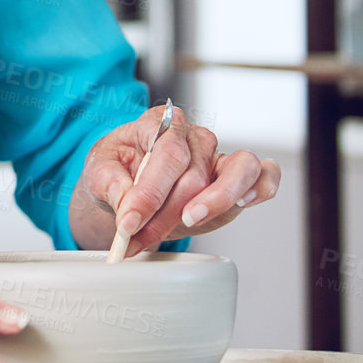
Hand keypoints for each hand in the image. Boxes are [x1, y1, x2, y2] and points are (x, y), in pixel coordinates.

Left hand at [72, 104, 281, 256]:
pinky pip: (264, 175)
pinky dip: (261, 188)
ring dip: (216, 201)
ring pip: (238, 171)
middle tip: (137, 238)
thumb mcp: (99, 171)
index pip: (166, 155)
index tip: (129, 222)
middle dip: (164, 215)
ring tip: (188, 221)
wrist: (127, 183)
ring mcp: (218, 157)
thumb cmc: (117, 168)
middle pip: (193, 176)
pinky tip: (243, 203)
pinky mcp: (235, 180)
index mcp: (160, 124)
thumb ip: (111, 186)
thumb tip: (128, 207)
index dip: (149, 193)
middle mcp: (194, 137)